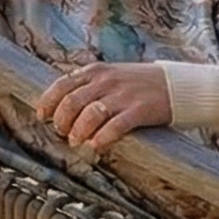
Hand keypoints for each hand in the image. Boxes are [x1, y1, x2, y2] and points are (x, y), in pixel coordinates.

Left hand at [38, 62, 171, 152]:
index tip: (42, 116)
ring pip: (89, 114)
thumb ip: (89, 86)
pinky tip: (96, 146)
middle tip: (62, 133)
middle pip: (72, 101)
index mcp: (96, 71)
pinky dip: (102, 138)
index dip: (48, 102)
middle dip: (62, 121)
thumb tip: (63, 105)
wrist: (177, 85)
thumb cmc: (139, 84)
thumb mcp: (111, 76)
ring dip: (78, 131)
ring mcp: (122, 95)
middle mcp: (106, 81)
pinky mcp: (139, 110)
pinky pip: (115, 126)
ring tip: (76, 142)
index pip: (62, 85)